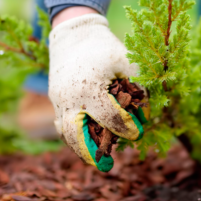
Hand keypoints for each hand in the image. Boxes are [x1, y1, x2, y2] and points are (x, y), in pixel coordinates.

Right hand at [48, 11, 149, 171]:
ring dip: (79, 146)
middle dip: (90, 153)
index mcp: (89, 88)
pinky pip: (61, 122)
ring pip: (65, 132)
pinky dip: (72, 134)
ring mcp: (58, 99)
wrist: (73, 34)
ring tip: (94, 156)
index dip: (126, 128)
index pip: (109, 118)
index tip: (137, 134)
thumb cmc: (103, 47)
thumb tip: (145, 113)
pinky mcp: (55, 98)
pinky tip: (85, 138)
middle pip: (75, 135)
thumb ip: (138, 87)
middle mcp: (69, 98)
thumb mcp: (126, 61)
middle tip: (105, 166)